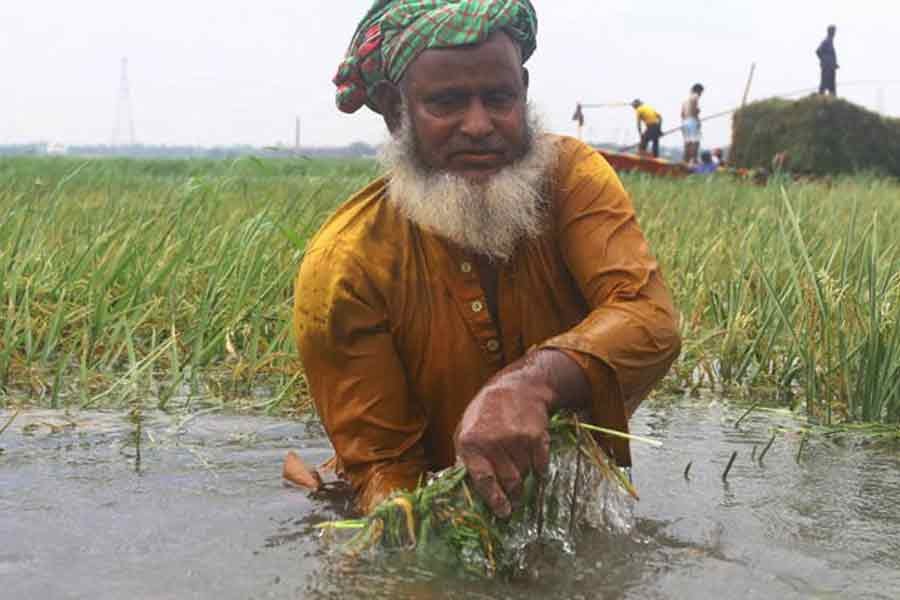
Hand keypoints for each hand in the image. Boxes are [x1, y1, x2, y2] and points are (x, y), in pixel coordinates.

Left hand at [454, 350, 590, 516]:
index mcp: (470, 442)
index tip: (502, 513)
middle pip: (508, 481)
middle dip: (513, 495)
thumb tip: (468, 491)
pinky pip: (540, 465)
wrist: (516, 388)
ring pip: (524, 474)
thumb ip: (467, 460)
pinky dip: (538, 468)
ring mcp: (515, 439)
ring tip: (519, 467)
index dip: (494, 500)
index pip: (483, 480)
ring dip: (524, 477)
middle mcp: (492, 441)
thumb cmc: (486, 413)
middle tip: (514, 502)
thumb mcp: (466, 431)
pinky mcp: (535, 437)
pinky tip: (533, 459)